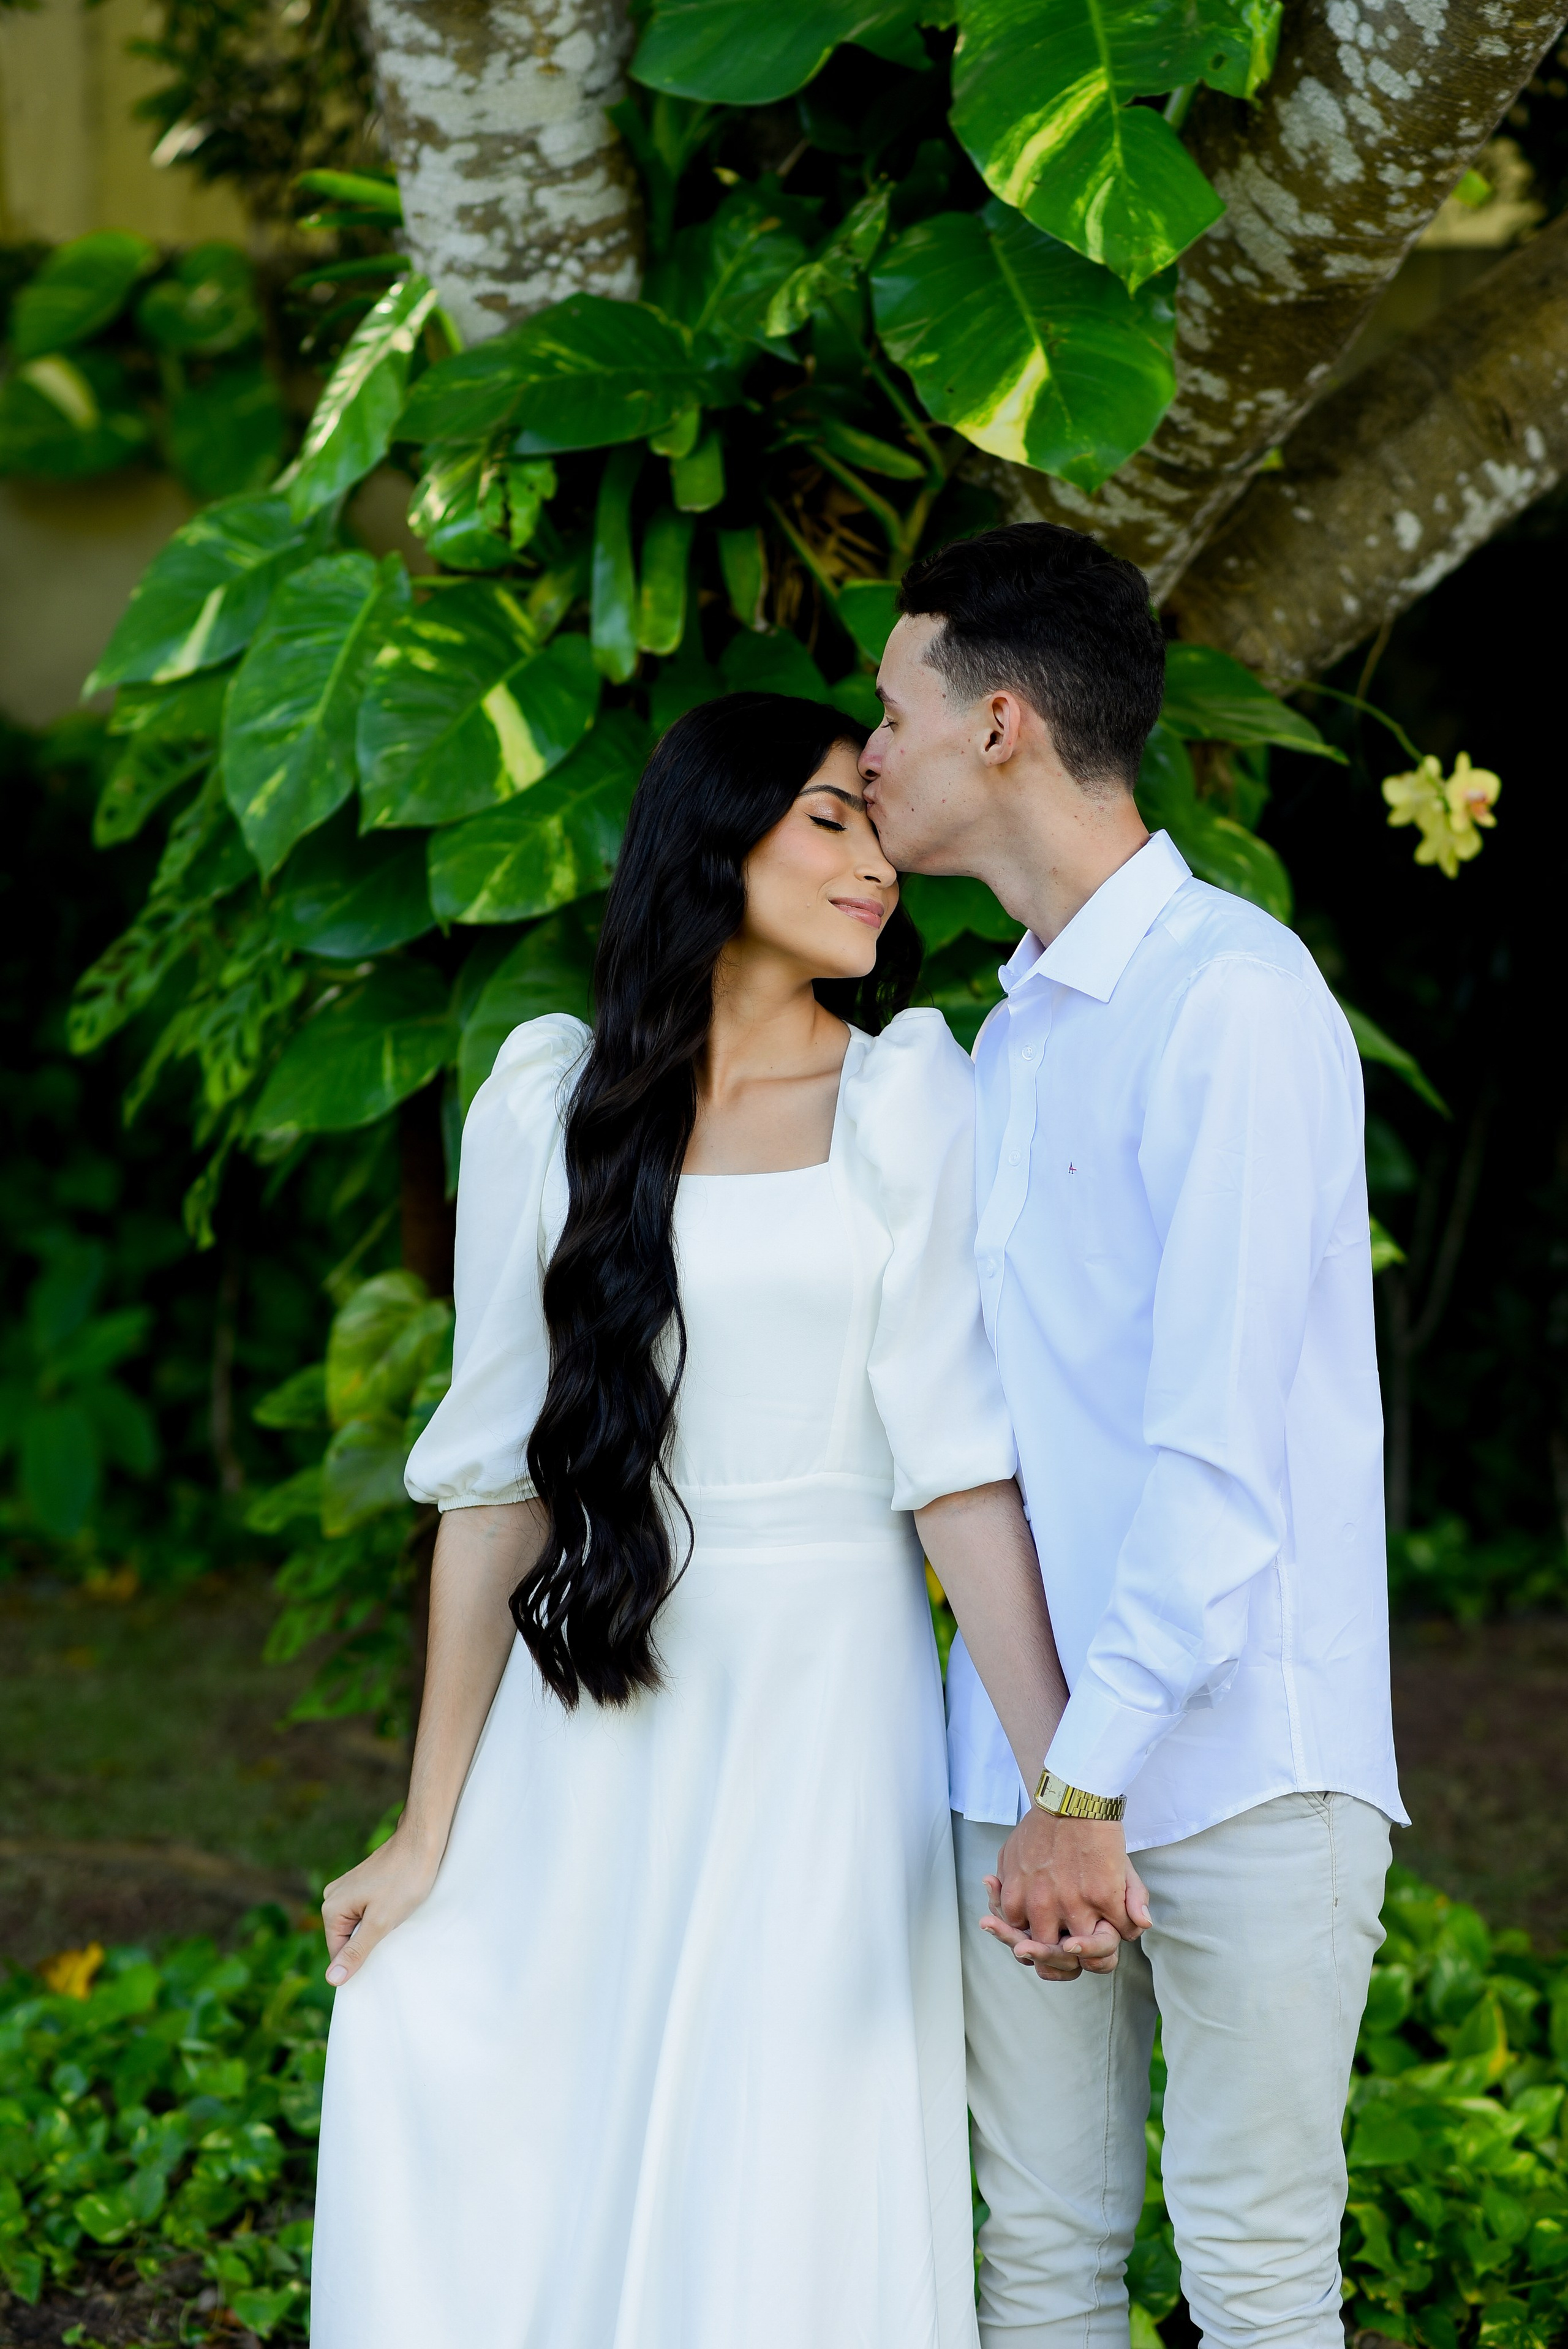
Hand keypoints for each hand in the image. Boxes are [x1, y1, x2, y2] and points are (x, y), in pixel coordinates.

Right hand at [321, 1827, 440, 1985]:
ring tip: (396, 1918)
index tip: (383, 1956)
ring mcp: (347, 1888)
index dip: (360, 1960)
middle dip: (369, 1941)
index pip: (338, 1953)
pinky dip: (380, 1915)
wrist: (423, 1841)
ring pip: (358, 1925)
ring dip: (376, 1928)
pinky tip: (396, 1908)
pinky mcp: (362, 1883)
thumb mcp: (381, 1922)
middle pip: (347, 1938)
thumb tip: (331, 1979)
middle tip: (392, 1933)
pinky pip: (365, 1910)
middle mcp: (333, 1897)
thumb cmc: (405, 1880)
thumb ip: (356, 1951)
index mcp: (332, 1908)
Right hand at [979, 1809, 1151, 1981]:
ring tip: (1043, 1936)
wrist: (1067, 1799)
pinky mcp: (1013, 1888)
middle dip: (1072, 1955)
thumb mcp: (1125, 1866)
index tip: (1099, 1935)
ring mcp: (1038, 1897)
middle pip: (1068, 1958)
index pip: (1106, 1948)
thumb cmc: (1098, 1834)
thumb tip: (1140, 1926)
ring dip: (1040, 1945)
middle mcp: (1069, 1904)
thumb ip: (1135, 1898)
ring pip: (1036, 1947)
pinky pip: (1011, 1923)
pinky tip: (1022, 1917)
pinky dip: (1014, 1924)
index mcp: (1102, 1900)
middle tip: (1069, 1946)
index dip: (1103, 1944)